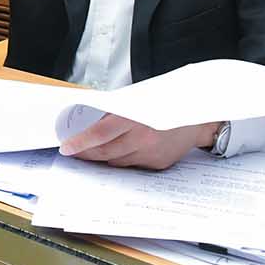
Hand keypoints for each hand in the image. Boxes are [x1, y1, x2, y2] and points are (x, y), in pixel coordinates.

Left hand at [59, 114, 217, 169]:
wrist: (197, 119)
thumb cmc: (165, 105)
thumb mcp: (138, 100)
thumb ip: (115, 112)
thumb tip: (89, 120)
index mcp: (135, 119)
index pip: (100, 134)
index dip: (81, 142)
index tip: (67, 148)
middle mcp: (142, 139)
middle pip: (105, 151)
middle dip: (86, 153)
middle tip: (74, 151)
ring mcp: (150, 154)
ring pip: (116, 161)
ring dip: (103, 156)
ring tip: (95, 149)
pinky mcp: (157, 164)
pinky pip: (131, 164)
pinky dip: (123, 158)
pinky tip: (123, 149)